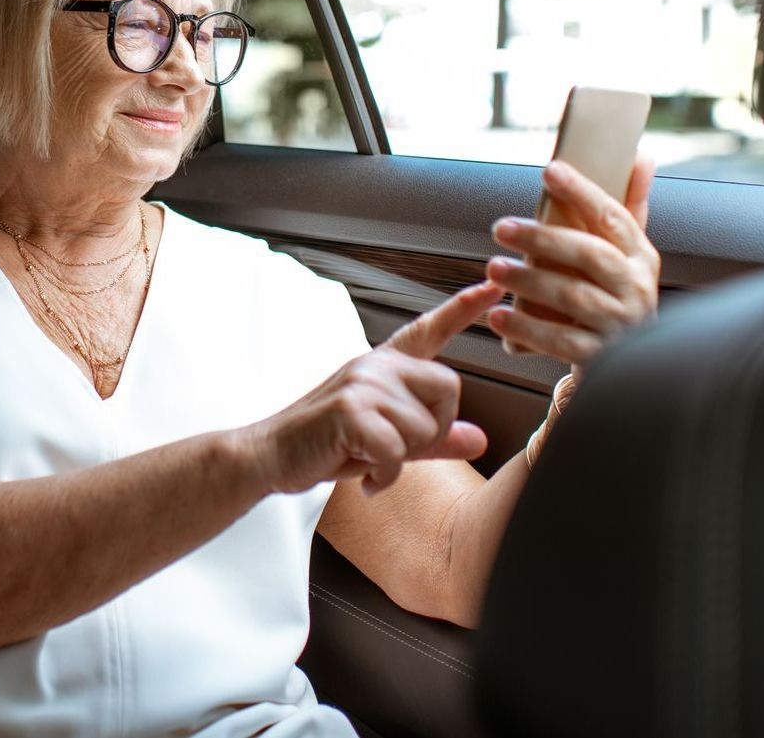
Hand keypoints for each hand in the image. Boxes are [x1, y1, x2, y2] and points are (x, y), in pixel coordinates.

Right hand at [243, 282, 502, 498]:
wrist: (271, 453)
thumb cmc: (327, 442)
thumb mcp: (387, 439)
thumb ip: (434, 438)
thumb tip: (479, 439)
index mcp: (385, 364)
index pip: (430, 329)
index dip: (463, 308)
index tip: (492, 286)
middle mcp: (376, 365)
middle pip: (449, 390)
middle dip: (433, 429)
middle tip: (395, 447)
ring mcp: (363, 384)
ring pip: (424, 428)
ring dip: (401, 459)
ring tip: (368, 457)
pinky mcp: (351, 411)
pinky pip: (397, 453)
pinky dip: (383, 476)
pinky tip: (363, 475)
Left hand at [485, 154, 658, 367]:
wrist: (630, 364)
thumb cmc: (616, 295)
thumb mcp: (628, 254)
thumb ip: (629, 206)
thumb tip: (640, 157)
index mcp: (641, 256)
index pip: (614, 216)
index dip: (582, 192)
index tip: (550, 170)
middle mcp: (637, 288)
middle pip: (590, 256)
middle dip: (543, 239)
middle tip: (501, 228)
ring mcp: (620, 324)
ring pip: (573, 298)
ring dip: (529, 282)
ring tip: (494, 268)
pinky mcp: (600, 356)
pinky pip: (560, 342)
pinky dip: (526, 330)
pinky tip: (498, 317)